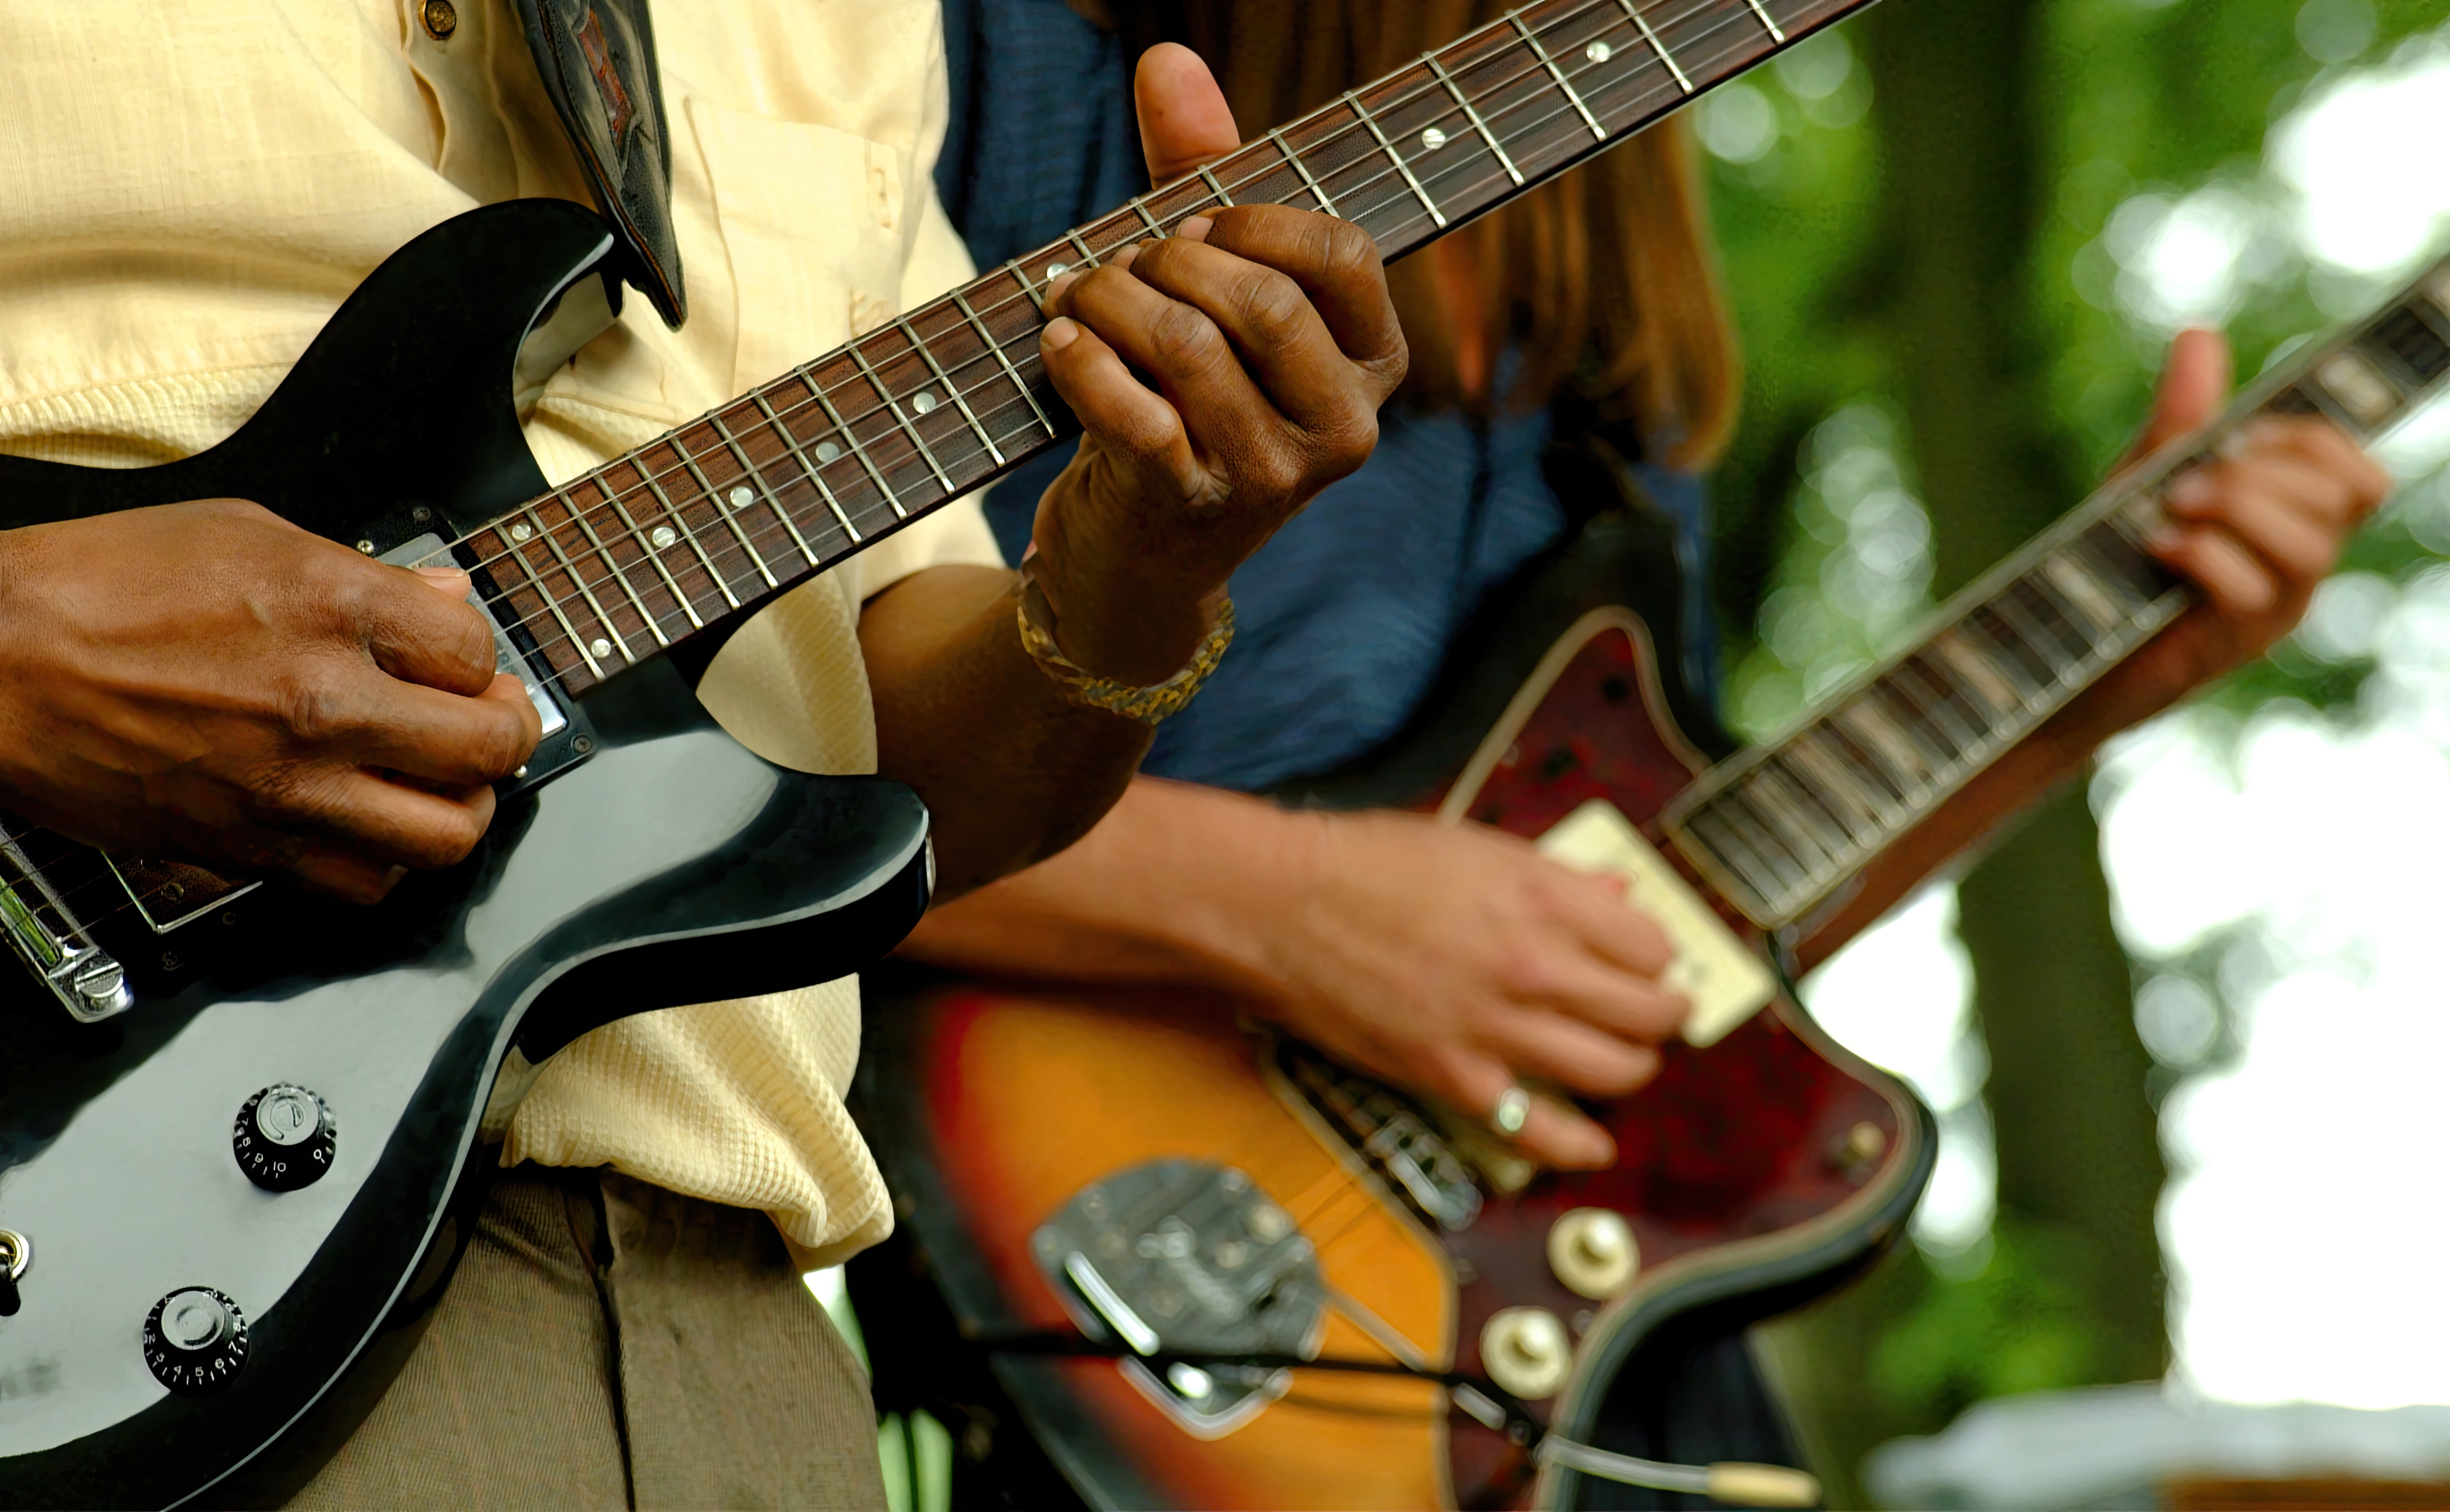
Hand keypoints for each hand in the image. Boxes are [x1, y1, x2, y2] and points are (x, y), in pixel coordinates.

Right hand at [0, 498, 542, 900]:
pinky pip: (362, 885)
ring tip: (439, 784)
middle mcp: (326, 703)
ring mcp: (290, 785)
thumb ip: (364, 573)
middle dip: (503, 736)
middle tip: (485, 727)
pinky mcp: (247, 848)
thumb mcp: (244, 534)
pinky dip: (381, 863)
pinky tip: (367, 826)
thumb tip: (449, 601)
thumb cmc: (100, 587)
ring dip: (458, 809)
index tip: (459, 665)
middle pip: (490, 748)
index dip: (479, 660)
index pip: (478, 653)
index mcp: (333, 608)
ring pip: (446, 835)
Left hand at [1024, 43, 1406, 684]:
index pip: (1341, 253)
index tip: (1194, 227)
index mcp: (1373, 366)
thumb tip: (1168, 61)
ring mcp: (1271, 477)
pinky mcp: (1191, 509)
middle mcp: (1343, 429)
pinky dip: (1080, 361)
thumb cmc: (1183, 400)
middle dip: (1169, 259)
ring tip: (1076, 298)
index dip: (1252, 220)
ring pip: (1188, 344)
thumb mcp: (1209, 291)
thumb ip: (1200, 173)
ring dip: (1109, 300)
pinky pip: (1133, 409)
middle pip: (1260, 297)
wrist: (1138, 558)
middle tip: (1121, 265)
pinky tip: (1057, 344)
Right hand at [1254, 810, 1688, 1169]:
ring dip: (1633, 1068)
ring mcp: (1496, 1025)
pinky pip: (1538, 1126)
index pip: (1651, 945)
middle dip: (1664, 1016)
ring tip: (1625, 1060)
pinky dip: (1577, 1144)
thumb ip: (1556, 874)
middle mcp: (1534, 963)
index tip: (1645, 961)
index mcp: (1543, 896)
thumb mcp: (1473, 845)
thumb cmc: (1364, 862)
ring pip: (1614, 1071)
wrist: (1279, 904)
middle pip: (1650, 1012)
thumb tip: (1618, 889)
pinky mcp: (1454, 1075)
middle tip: (1655, 1014)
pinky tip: (1592, 1143)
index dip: (1656, 956)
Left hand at [2060, 329, 2391, 741]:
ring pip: (2309, 546)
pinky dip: (2202, 555)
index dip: (2312, 440)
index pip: (2358, 473)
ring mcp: (2273, 610)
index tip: (2242, 434)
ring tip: (2170, 507)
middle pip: (2342, 498)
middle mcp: (2297, 567)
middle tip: (2185, 478)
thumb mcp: (2146, 477)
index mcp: (2290, 522)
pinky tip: (2155, 547)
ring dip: (2239, 507)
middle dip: (2263, 468)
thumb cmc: (2112, 563)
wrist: (2057, 644)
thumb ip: (2182, 416)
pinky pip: (2252, 593)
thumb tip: (2199, 333)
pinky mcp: (2231, 645)